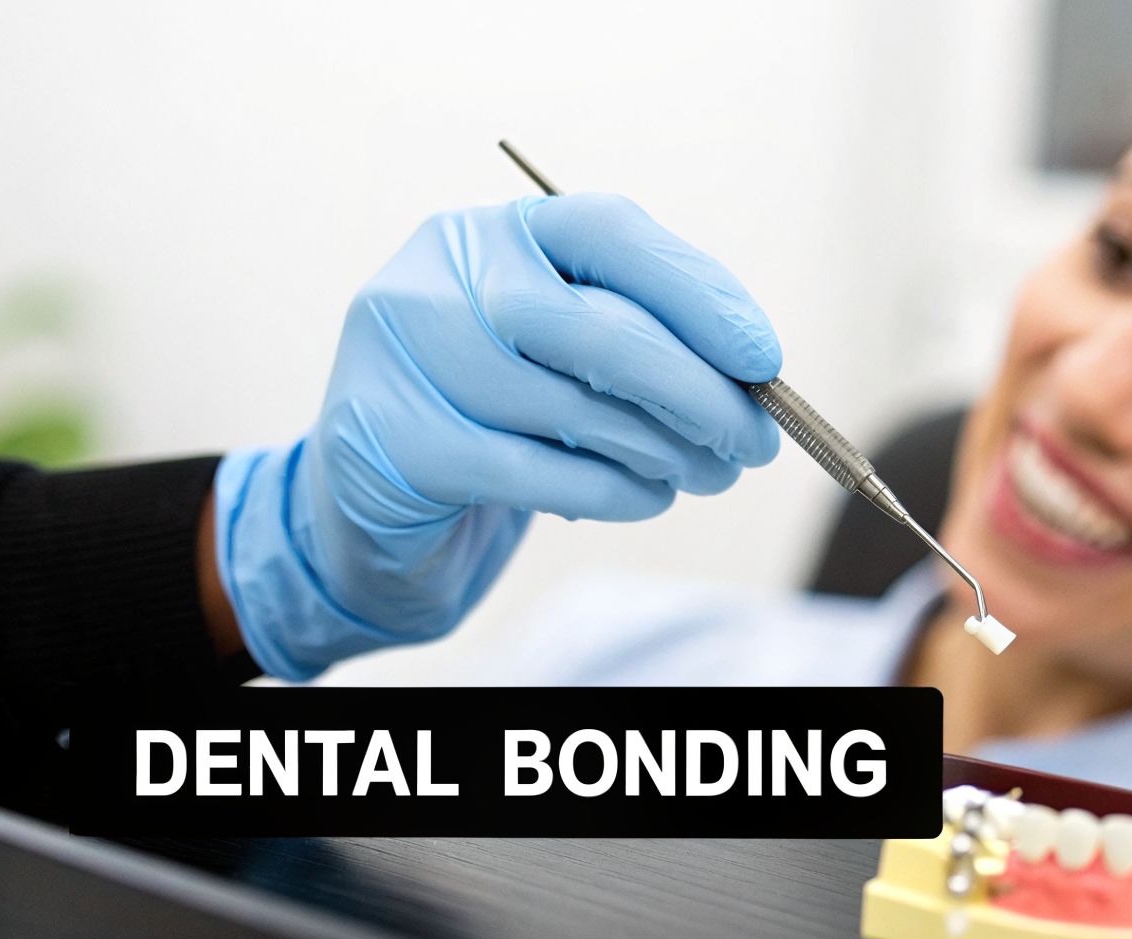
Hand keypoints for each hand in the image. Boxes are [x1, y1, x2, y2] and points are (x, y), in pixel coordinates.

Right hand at [214, 195, 781, 679]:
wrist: (367, 514)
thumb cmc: (495, 421)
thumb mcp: (561, 360)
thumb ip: (641, 341)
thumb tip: (754, 375)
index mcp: (488, 234)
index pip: (609, 232)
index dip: (698, 291)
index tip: (764, 356)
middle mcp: (437, 278)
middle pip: (599, 327)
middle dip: (699, 391)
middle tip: (759, 443)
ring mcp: (403, 358)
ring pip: (574, 407)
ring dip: (665, 450)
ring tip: (708, 473)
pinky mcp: (391, 445)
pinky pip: (537, 471)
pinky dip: (615, 491)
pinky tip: (648, 497)